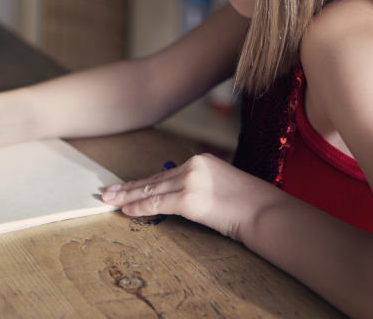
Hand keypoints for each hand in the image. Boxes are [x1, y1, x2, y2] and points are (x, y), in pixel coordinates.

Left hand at [102, 153, 262, 242]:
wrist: (264, 212)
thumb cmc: (248, 205)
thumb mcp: (222, 186)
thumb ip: (199, 186)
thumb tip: (177, 197)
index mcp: (202, 160)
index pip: (165, 173)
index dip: (144, 181)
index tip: (127, 185)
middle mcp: (194, 166)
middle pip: (154, 179)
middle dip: (129, 187)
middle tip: (108, 191)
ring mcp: (190, 181)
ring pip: (151, 190)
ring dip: (128, 197)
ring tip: (110, 200)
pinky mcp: (189, 199)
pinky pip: (157, 204)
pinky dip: (139, 208)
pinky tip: (126, 210)